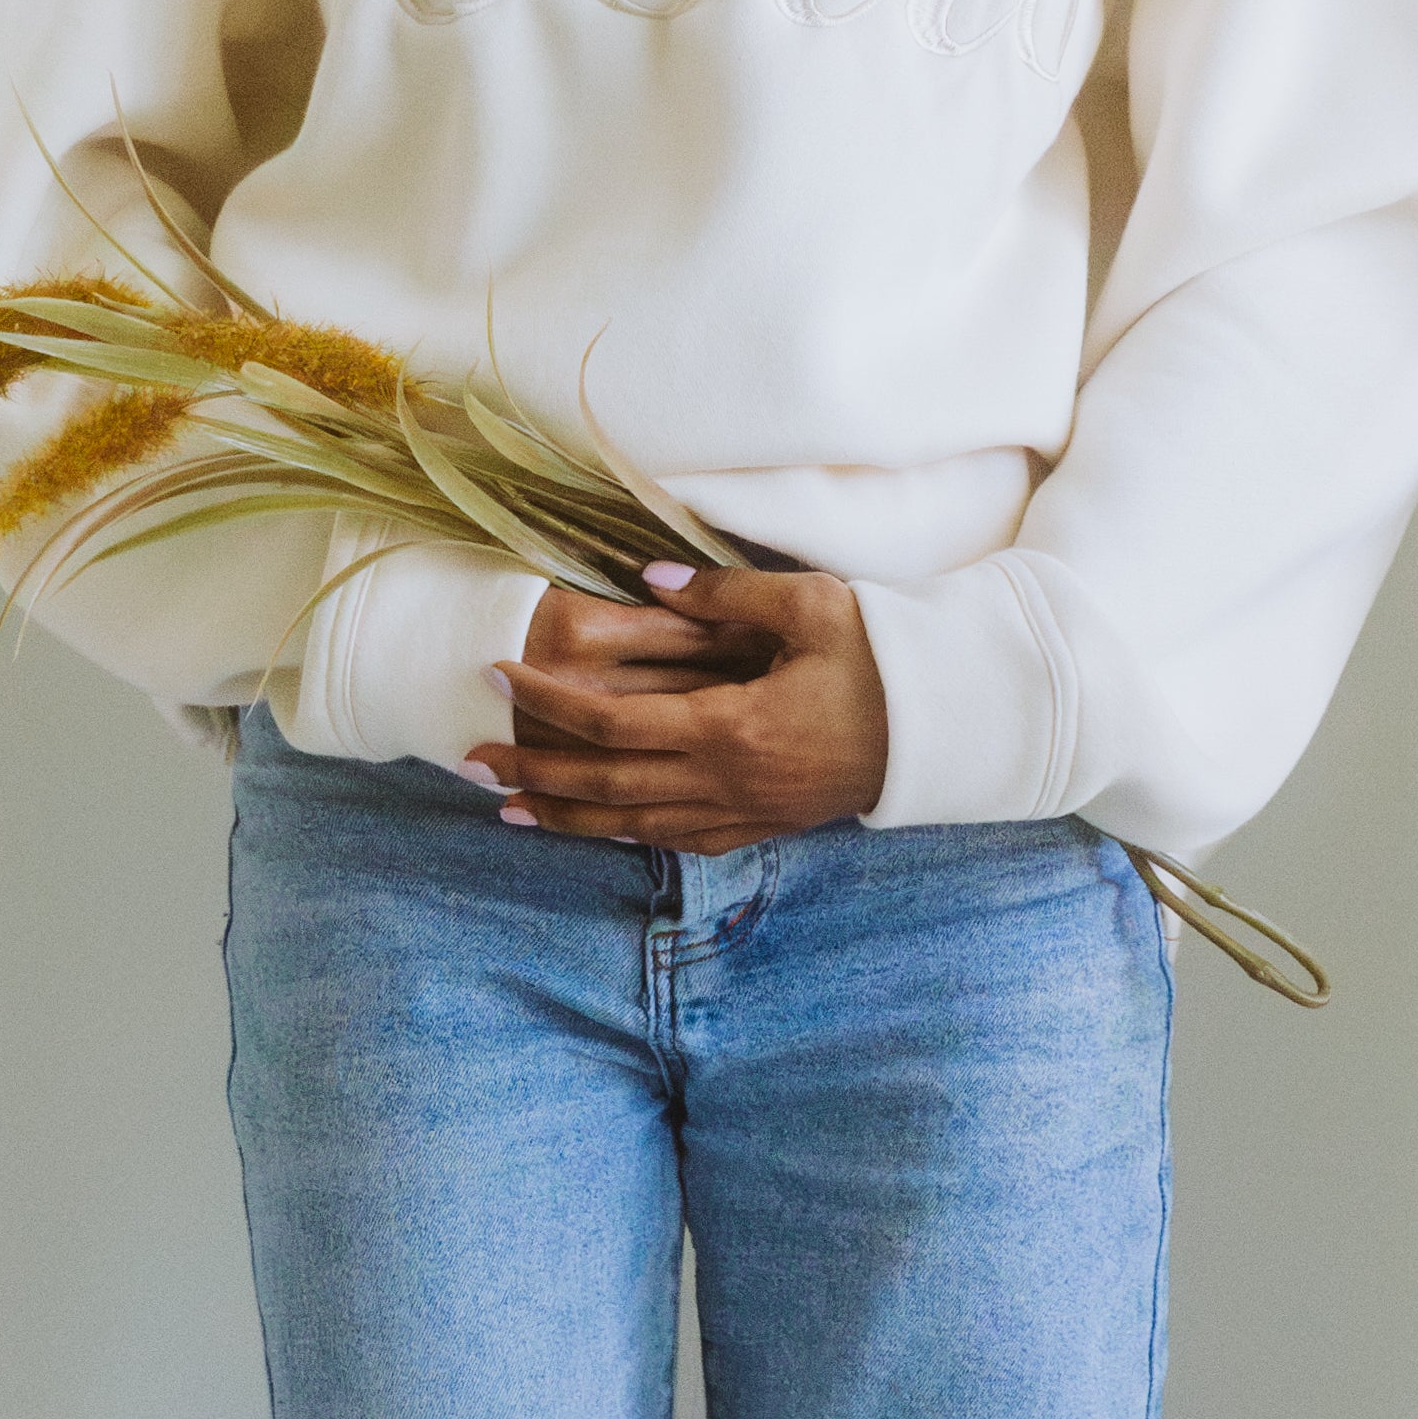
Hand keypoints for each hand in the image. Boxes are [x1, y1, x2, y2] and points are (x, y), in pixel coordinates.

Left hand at [468, 565, 890, 850]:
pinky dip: (627, 836)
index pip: (611, 723)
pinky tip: (597, 830)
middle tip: (470, 760)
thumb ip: (723, 594)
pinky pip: (680, 840)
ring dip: (566, 818)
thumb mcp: (809, 606)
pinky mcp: (766, 825)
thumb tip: (648, 578)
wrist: (948, 726)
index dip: (547, 702)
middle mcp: (729, 781)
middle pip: (606, 785)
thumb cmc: (883, 656)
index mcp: (732, 727)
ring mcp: (747, 812)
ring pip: (634, 825)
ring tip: (509, 810)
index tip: (500, 675)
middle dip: (531, 773)